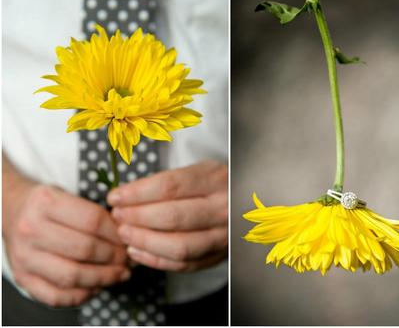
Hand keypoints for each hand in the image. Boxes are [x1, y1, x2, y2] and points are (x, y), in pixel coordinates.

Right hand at [3, 159, 129, 306]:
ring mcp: (24, 257)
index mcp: (46, 202)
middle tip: (129, 258)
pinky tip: (98, 286)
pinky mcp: (22, 279)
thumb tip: (129, 236)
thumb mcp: (70, 195)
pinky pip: (57, 296)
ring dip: (104, 278)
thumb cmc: (51, 205)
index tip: (131, 238)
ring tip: (120, 274)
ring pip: (72, 276)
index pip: (93, 221)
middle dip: (115, 257)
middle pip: (85, 249)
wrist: (11, 211)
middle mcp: (31, 230)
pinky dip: (83, 294)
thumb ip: (96, 213)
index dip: (117, 233)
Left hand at [108, 160, 227, 271]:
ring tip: (124, 233)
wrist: (244, 203)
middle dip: (137, 218)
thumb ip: (168, 183)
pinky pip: (184, 264)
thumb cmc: (214, 185)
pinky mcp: (218, 256)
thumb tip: (125, 197)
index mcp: (215, 179)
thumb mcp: (199, 171)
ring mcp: (222, 236)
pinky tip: (137, 251)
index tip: (115, 196)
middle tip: (117, 216)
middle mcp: (223, 208)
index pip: (170, 186)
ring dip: (144, 242)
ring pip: (178, 246)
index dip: (137, 193)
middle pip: (172, 217)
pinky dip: (155, 261)